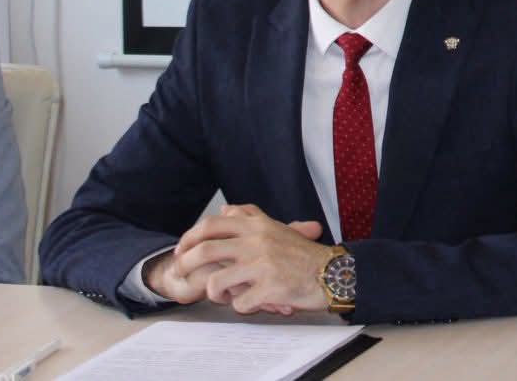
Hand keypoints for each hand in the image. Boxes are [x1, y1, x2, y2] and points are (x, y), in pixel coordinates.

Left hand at [170, 204, 337, 315]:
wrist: (334, 273)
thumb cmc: (305, 255)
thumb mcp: (276, 228)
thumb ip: (250, 217)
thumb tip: (226, 209)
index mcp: (258, 226)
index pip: (213, 224)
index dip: (191, 237)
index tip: (182, 250)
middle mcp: (258, 241)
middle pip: (206, 250)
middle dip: (186, 264)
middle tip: (182, 274)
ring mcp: (263, 265)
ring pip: (216, 282)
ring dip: (212, 292)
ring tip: (220, 295)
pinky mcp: (270, 288)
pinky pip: (240, 304)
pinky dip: (241, 307)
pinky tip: (251, 303)